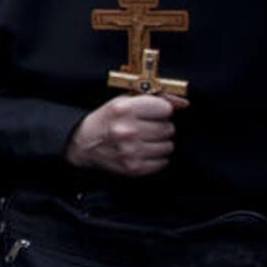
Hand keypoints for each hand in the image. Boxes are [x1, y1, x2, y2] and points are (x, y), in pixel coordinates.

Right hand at [65, 94, 188, 176]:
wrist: (82, 144)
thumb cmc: (106, 120)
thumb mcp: (123, 101)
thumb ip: (154, 98)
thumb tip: (183, 104)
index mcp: (124, 109)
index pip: (165, 109)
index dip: (160, 110)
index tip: (152, 113)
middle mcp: (127, 130)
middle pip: (168, 128)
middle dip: (160, 127)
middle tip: (145, 127)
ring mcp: (131, 150)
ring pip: (168, 146)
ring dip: (159, 143)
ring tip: (143, 140)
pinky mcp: (134, 167)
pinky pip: (162, 162)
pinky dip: (155, 157)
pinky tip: (142, 151)